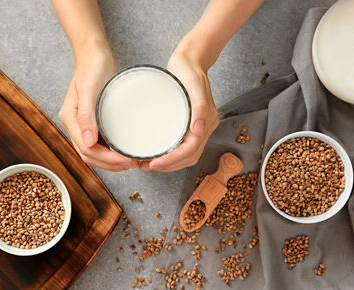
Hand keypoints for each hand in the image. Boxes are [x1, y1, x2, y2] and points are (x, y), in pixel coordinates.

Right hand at [58, 47, 138, 170]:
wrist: (94, 55)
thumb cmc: (92, 68)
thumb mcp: (89, 90)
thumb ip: (87, 115)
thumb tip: (88, 142)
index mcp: (70, 119)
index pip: (86, 150)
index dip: (106, 160)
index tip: (125, 160)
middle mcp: (75, 125)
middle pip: (90, 155)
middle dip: (110, 164)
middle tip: (132, 163)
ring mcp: (84, 125)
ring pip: (95, 153)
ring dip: (111, 161)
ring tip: (131, 161)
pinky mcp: (94, 122)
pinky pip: (101, 143)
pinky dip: (112, 152)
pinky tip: (125, 152)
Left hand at [140, 51, 218, 171]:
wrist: (191, 58)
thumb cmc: (189, 69)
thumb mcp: (193, 85)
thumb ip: (200, 107)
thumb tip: (198, 130)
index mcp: (207, 121)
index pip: (190, 151)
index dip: (172, 161)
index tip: (153, 163)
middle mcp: (205, 127)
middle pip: (188, 157)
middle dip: (168, 166)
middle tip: (146, 166)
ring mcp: (199, 126)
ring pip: (186, 155)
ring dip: (169, 164)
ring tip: (149, 163)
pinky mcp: (190, 124)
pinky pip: (183, 146)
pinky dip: (171, 155)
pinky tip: (158, 153)